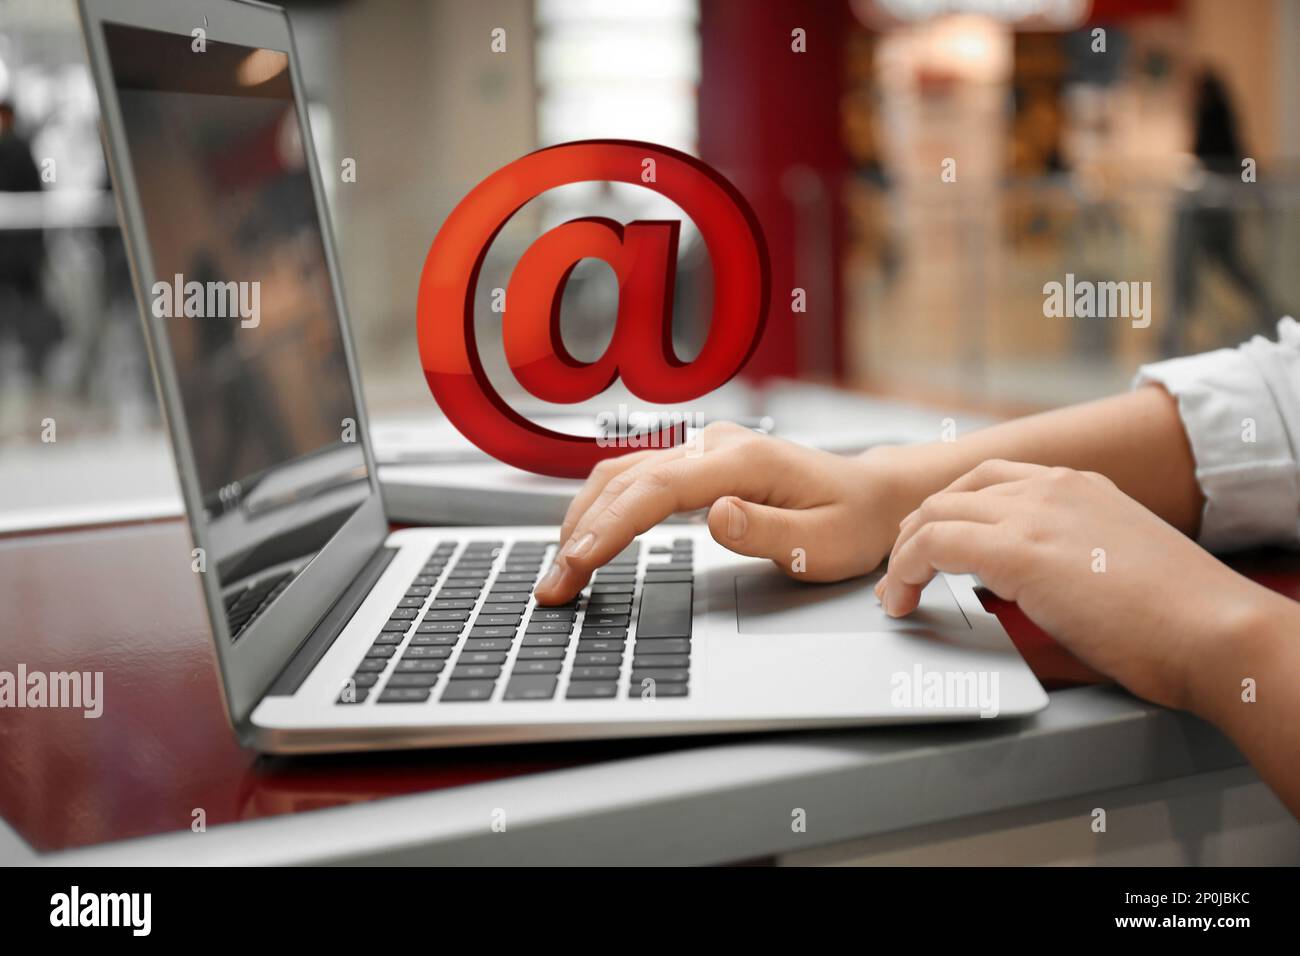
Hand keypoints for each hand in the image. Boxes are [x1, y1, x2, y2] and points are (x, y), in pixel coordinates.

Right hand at [534, 423, 916, 603]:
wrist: (874, 497)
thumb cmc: (853, 523)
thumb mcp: (824, 544)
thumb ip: (767, 532)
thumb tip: (712, 517)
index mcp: (744, 460)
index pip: (657, 490)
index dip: (611, 526)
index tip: (579, 562)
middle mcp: (717, 444)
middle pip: (626, 479)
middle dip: (582, 532)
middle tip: (553, 585)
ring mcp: (704, 447)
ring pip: (622, 472)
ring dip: (584, 516)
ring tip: (560, 567)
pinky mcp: (698, 461)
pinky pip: (635, 475)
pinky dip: (602, 505)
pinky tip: (586, 535)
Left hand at [877, 459, 1270, 710]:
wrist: (1215, 631)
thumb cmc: (1177, 619)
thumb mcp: (1110, 565)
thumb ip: (1061, 560)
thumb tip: (1016, 587)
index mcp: (1079, 486)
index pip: (989, 481)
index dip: (949, 513)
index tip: (929, 546)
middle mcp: (1053, 488)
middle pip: (952, 493)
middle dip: (917, 532)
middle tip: (901, 571)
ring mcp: (1034, 513)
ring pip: (934, 514)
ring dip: (904, 555)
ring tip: (896, 592)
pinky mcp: (1018, 549)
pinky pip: (934, 545)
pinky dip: (905, 571)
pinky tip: (904, 599)